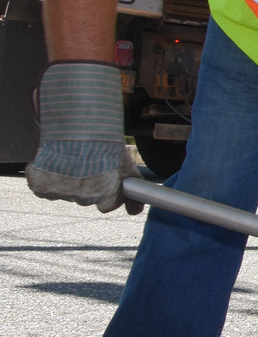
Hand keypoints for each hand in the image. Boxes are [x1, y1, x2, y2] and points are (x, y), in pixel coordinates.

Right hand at [25, 62, 142, 214]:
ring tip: (70, 157)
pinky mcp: (41, 186)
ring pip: (64, 192)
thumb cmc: (104, 141)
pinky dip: (45, 176)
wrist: (77, 125)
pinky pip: (43, 188)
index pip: (108, 206)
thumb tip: (136, 212)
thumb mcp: (126, 163)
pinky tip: (53, 161)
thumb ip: (132, 188)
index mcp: (106, 194)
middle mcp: (85, 198)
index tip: (105, 180)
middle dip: (87, 183)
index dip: (108, 193)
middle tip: (86, 162)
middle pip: (85, 198)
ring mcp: (62, 193)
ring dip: (66, 178)